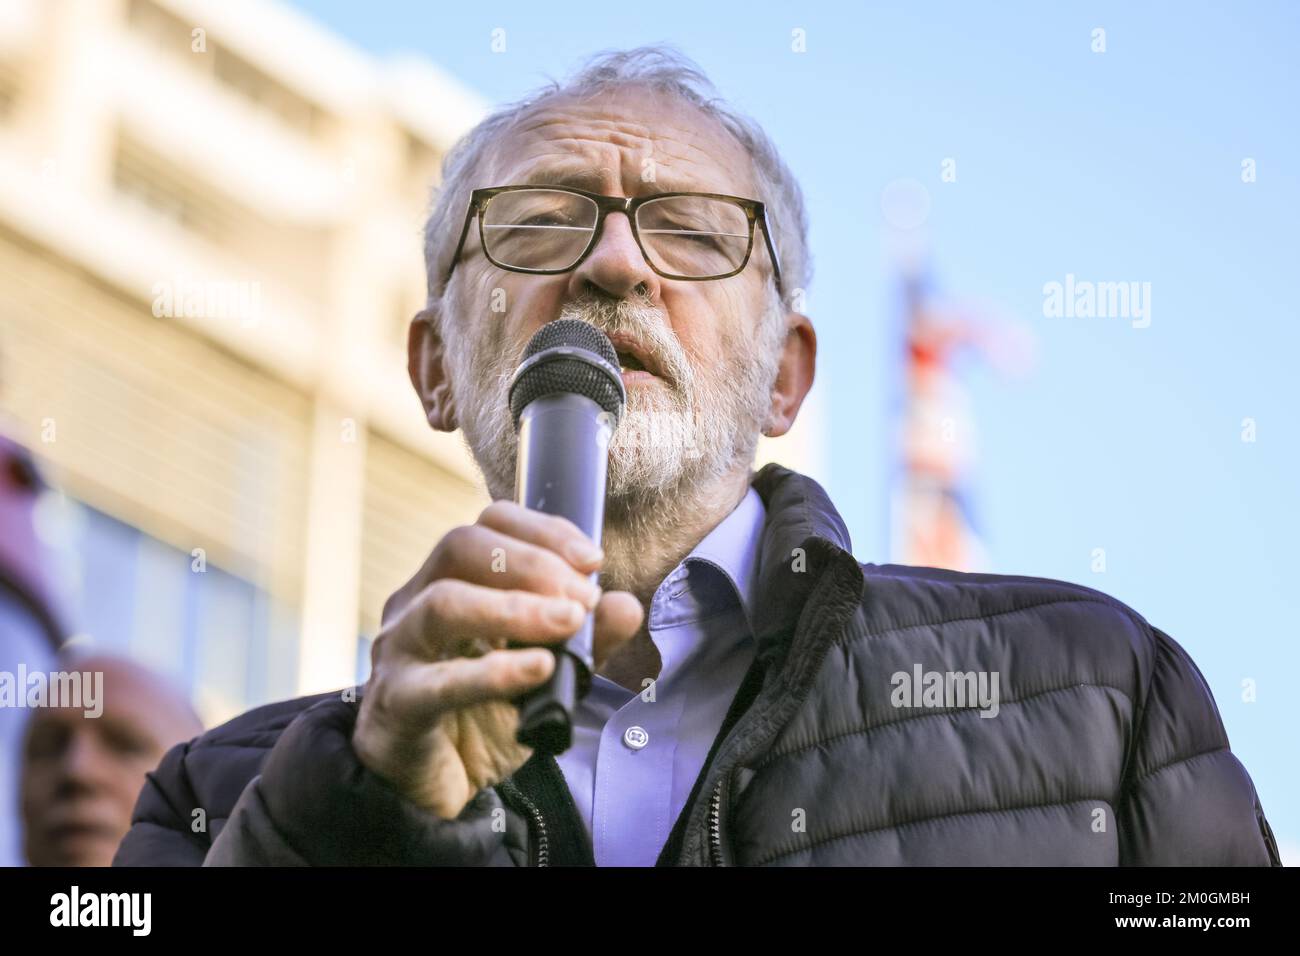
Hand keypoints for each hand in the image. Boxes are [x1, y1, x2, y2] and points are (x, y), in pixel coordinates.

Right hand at [353, 502, 642, 818]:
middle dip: (533, 563)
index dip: (544, 531)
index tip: (592, 561)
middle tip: (582, 598)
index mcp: (452, 581)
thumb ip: (587, 640)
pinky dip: (494, 672)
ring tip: (568, 623)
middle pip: (461, 546)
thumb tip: (624, 606)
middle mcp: (417, 603)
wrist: (435, 786)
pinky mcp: (395, 703)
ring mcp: (400, 651)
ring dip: (515, 608)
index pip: (491, 525)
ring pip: (443, 603)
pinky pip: (438, 682)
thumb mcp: (548, 672)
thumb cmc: (483, 715)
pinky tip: (539, 669)